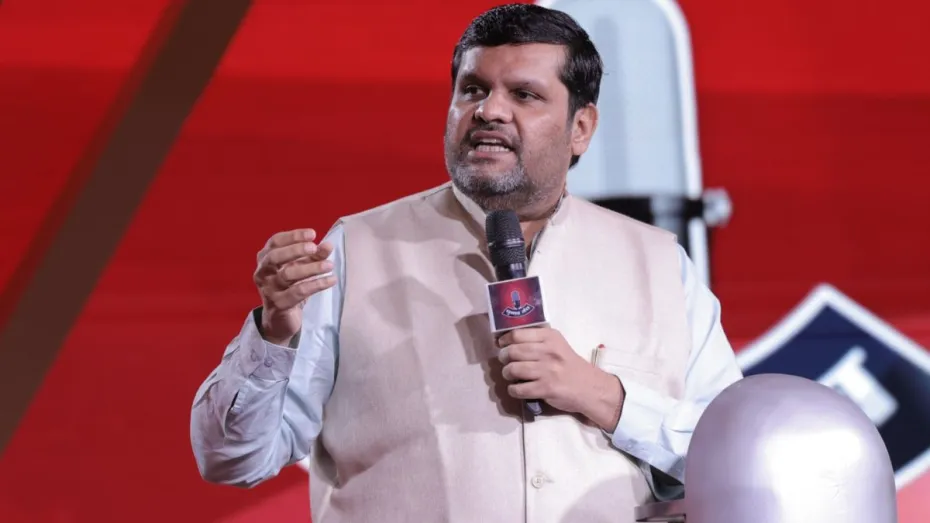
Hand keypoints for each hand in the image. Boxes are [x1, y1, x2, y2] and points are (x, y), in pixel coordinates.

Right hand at [254, 228, 336, 344]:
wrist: (280, 319)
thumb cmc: (290, 287)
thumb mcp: (302, 267)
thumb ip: (314, 256)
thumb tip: (328, 246)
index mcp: (265, 259)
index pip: (275, 242)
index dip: (293, 236)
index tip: (312, 234)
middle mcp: (263, 273)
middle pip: (274, 257)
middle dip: (295, 250)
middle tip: (314, 248)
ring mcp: (268, 289)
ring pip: (287, 274)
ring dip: (310, 268)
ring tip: (329, 265)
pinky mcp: (279, 304)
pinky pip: (298, 292)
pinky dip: (316, 284)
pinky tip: (331, 280)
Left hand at [498, 327, 624, 429]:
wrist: (590, 387)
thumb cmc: (571, 365)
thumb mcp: (558, 345)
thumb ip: (538, 341)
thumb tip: (510, 341)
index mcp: (550, 337)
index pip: (518, 334)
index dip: (505, 340)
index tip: (501, 344)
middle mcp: (548, 351)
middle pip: (513, 351)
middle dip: (503, 357)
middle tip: (504, 361)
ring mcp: (547, 370)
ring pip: (513, 369)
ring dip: (507, 373)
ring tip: (509, 374)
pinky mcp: (546, 388)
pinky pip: (519, 389)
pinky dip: (513, 390)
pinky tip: (516, 389)